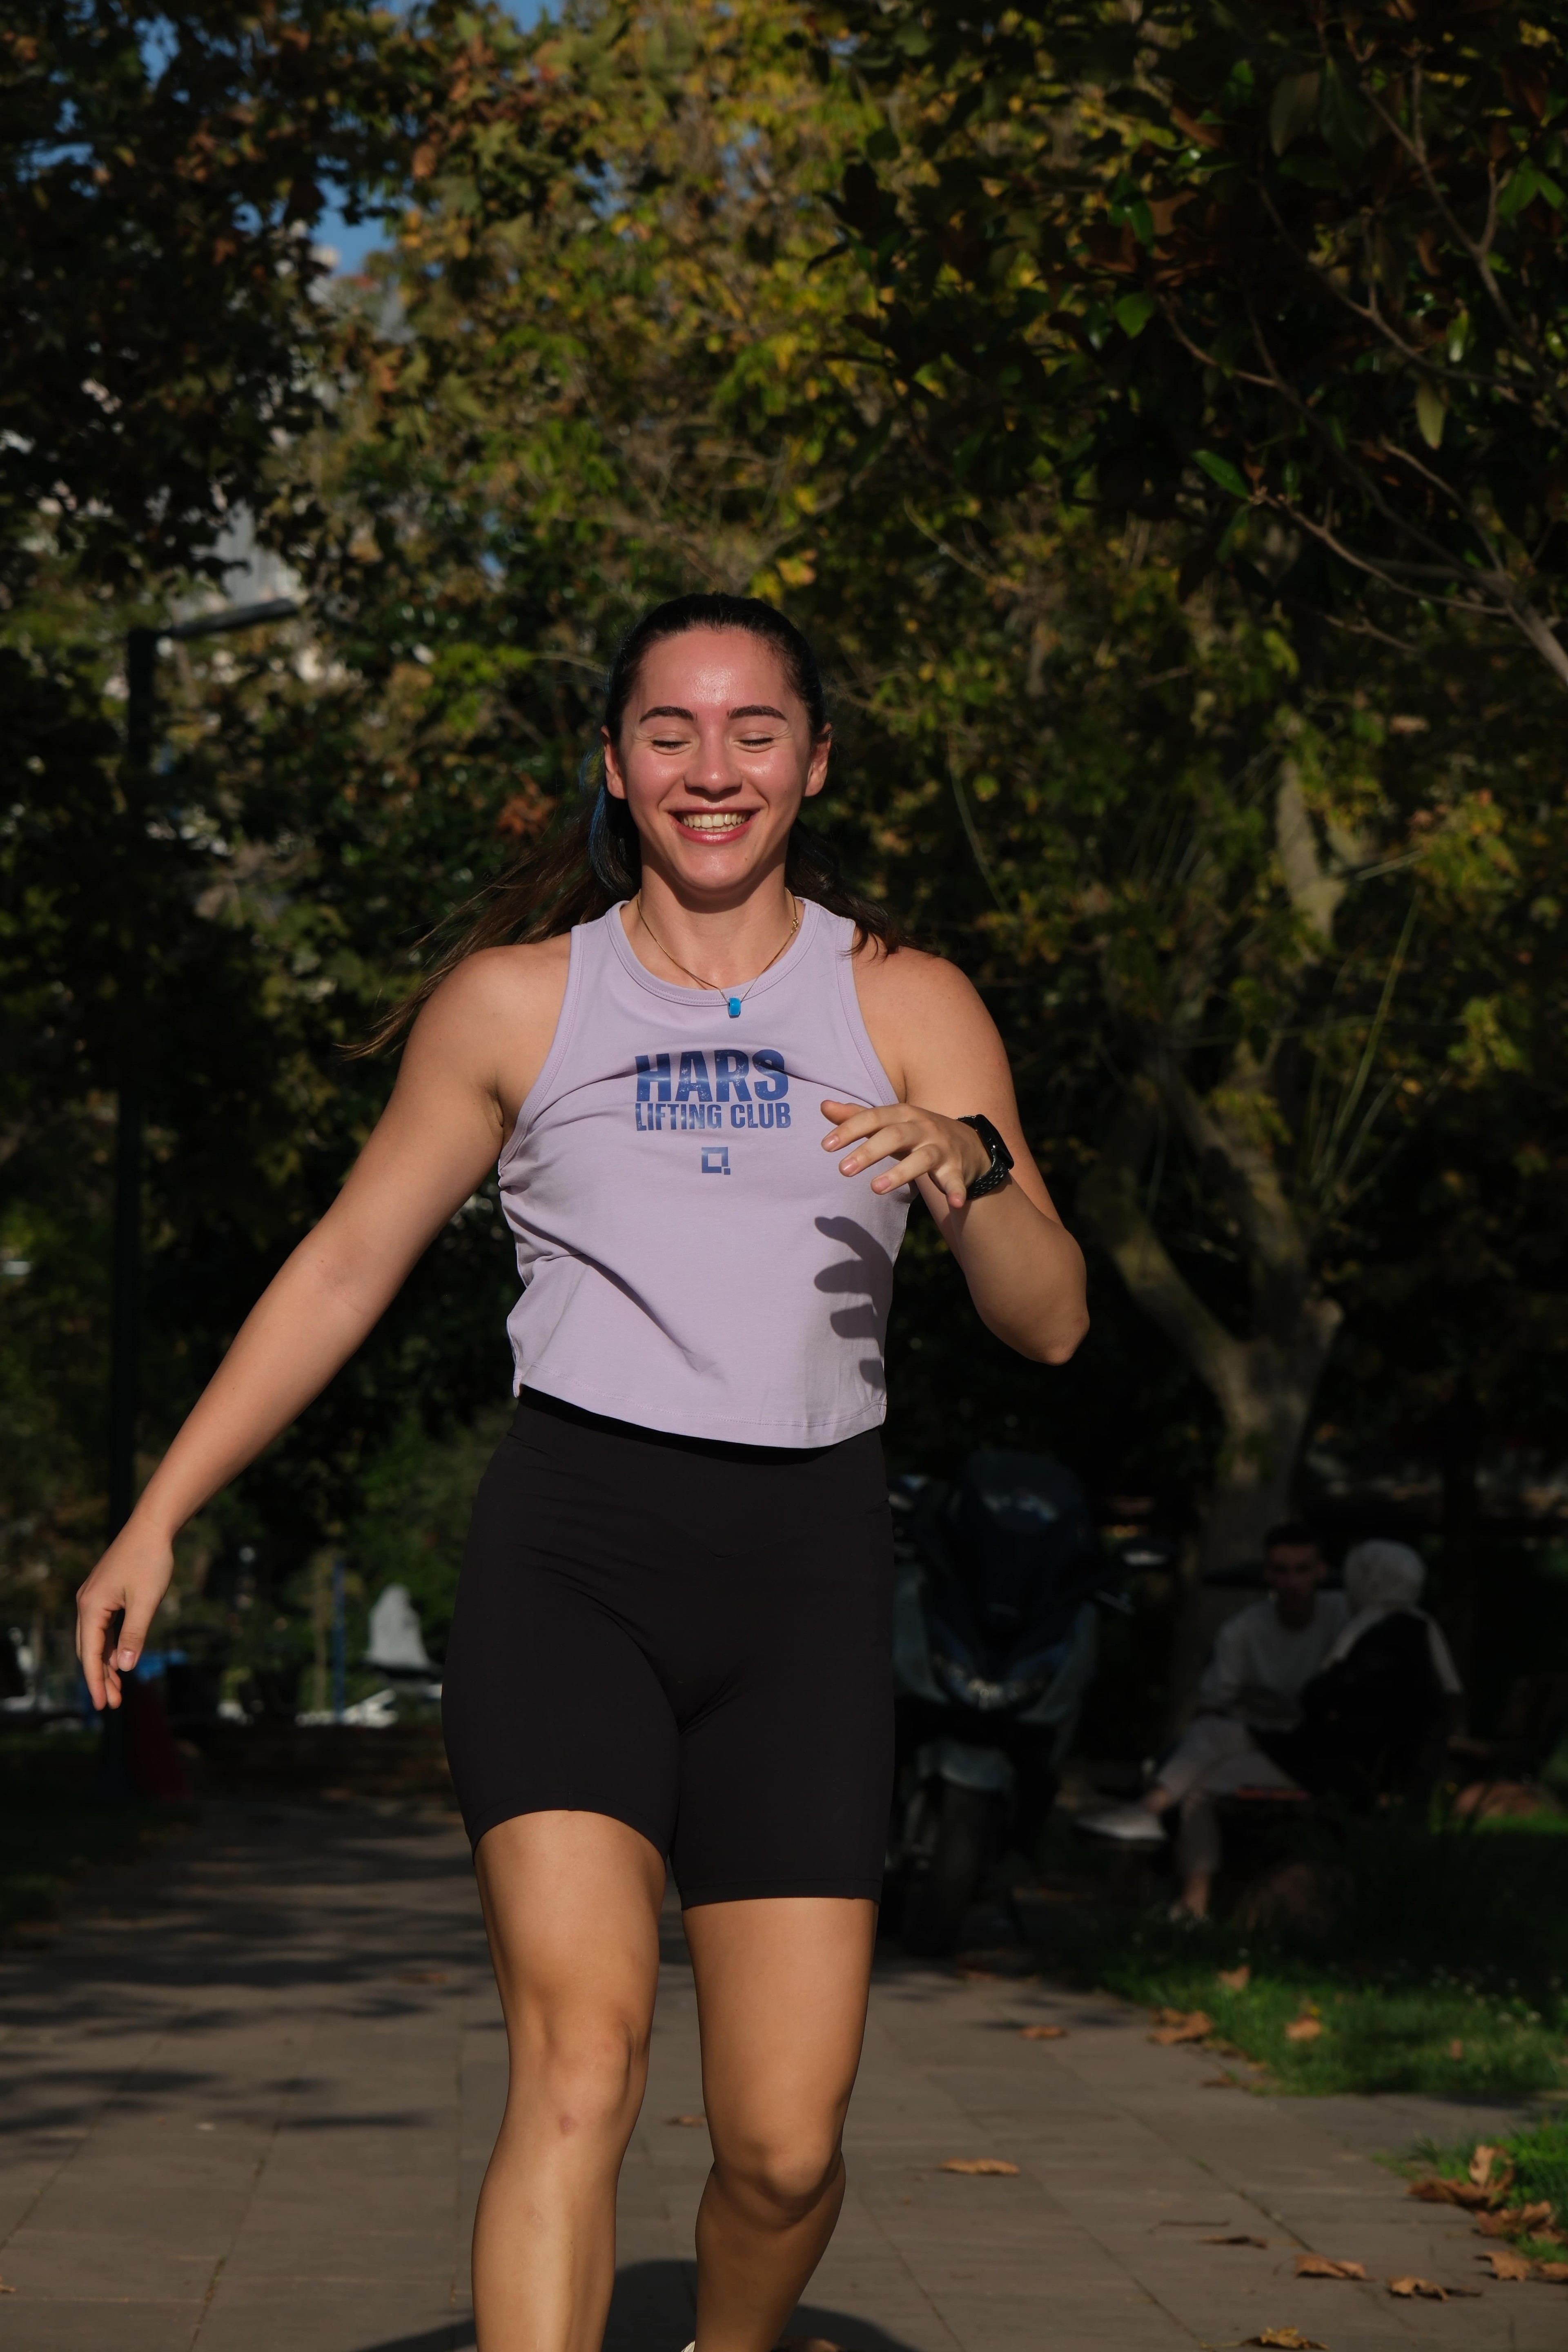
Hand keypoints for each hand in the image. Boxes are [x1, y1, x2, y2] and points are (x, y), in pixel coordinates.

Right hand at [76, 1525, 174, 1711]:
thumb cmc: (150, 1561)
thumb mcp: (146, 1602)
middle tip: (113, 1703)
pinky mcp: (105, 1593)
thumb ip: (134, 1635)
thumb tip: (124, 1668)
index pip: (91, 1654)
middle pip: (89, 1650)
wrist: (152, 1526)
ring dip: (107, 1663)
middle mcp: (86, 1604)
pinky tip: (120, 1660)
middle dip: (100, 1678)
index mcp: (91, 1607)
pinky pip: (105, 1627)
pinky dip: (112, 1645)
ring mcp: (94, 1598)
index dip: (96, 1682)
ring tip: (119, 1688)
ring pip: (97, 1639)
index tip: (102, 1706)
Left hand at [821, 1099, 989, 1207]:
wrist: (967, 1142)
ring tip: (875, 1189)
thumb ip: (857, 1116)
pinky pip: (955, 1180)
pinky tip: (955, 1203)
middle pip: (894, 1136)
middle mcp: (922, 1127)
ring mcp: (940, 1148)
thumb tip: (824, 1106)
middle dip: (868, 1152)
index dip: (850, 1130)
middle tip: (842, 1170)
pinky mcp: (955, 1168)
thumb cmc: (917, 1132)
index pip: (873, 1118)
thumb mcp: (890, 1122)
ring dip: (899, 1173)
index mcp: (903, 1114)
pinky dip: (956, 1190)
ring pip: (921, 1159)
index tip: (826, 1145)